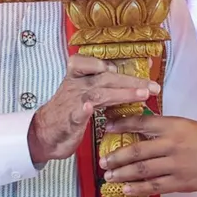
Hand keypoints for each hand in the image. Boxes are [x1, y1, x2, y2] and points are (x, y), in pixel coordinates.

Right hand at [27, 55, 160, 164]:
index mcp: (79, 77)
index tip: (137, 65)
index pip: (93, 62)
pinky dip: (81, 110)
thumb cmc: (67, 111)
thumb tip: (129, 79)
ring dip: (121, 93)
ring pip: (98, 94)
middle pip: (106, 77)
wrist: (43, 135)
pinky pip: (75, 113)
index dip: (112, 62)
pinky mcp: (69, 121)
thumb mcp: (84, 93)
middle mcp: (77, 86)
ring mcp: (73, 102)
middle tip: (154, 86)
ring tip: (141, 94)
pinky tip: (87, 108)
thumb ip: (104, 85)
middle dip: (131, 80)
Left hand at [99, 116, 196, 196]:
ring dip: (122, 173)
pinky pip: (153, 185)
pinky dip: (137, 188)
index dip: (122, 125)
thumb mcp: (189, 125)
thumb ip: (167, 128)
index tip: (108, 127)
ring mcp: (176, 164)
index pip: (142, 122)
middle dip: (116, 156)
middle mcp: (172, 143)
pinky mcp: (180, 181)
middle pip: (137, 150)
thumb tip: (143, 131)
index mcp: (175, 125)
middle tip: (104, 160)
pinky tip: (126, 189)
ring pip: (141, 169)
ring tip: (110, 175)